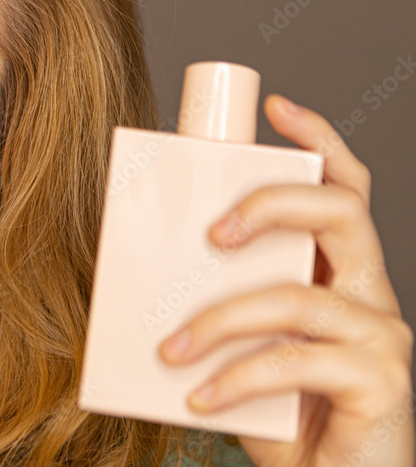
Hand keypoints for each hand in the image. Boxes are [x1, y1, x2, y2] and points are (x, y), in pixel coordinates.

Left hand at [156, 93, 414, 466]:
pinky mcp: (382, 382)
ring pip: (297, 296)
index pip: (343, 190)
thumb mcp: (239, 352)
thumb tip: (144, 274)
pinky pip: (297, 361)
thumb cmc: (279, 419)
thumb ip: (215, 308)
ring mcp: (382, 337)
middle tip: (212, 234)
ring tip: (170, 349)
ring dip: (219, 319)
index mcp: (337, 275)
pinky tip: (200, 396)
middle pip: (340, 212)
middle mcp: (370, 294)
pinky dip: (237, 376)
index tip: (276, 107)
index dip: (319, 143)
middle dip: (270, 203)